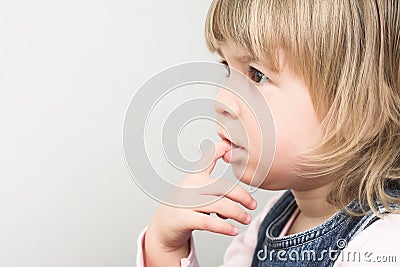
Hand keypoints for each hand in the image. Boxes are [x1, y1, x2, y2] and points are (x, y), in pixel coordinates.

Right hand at [143, 140, 256, 265]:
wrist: (163, 227)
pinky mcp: (183, 218)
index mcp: (195, 178)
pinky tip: (233, 230)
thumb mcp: (197, 193)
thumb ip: (216, 191)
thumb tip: (242, 198)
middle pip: (222, 187)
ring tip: (246, 219)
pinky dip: (224, 227)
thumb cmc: (184, 209)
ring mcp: (185, 202)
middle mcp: (190, 187)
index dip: (218, 149)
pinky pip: (208, 222)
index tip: (230, 144)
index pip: (207, 159)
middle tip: (253, 205)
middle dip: (242, 196)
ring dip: (237, 213)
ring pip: (219, 205)